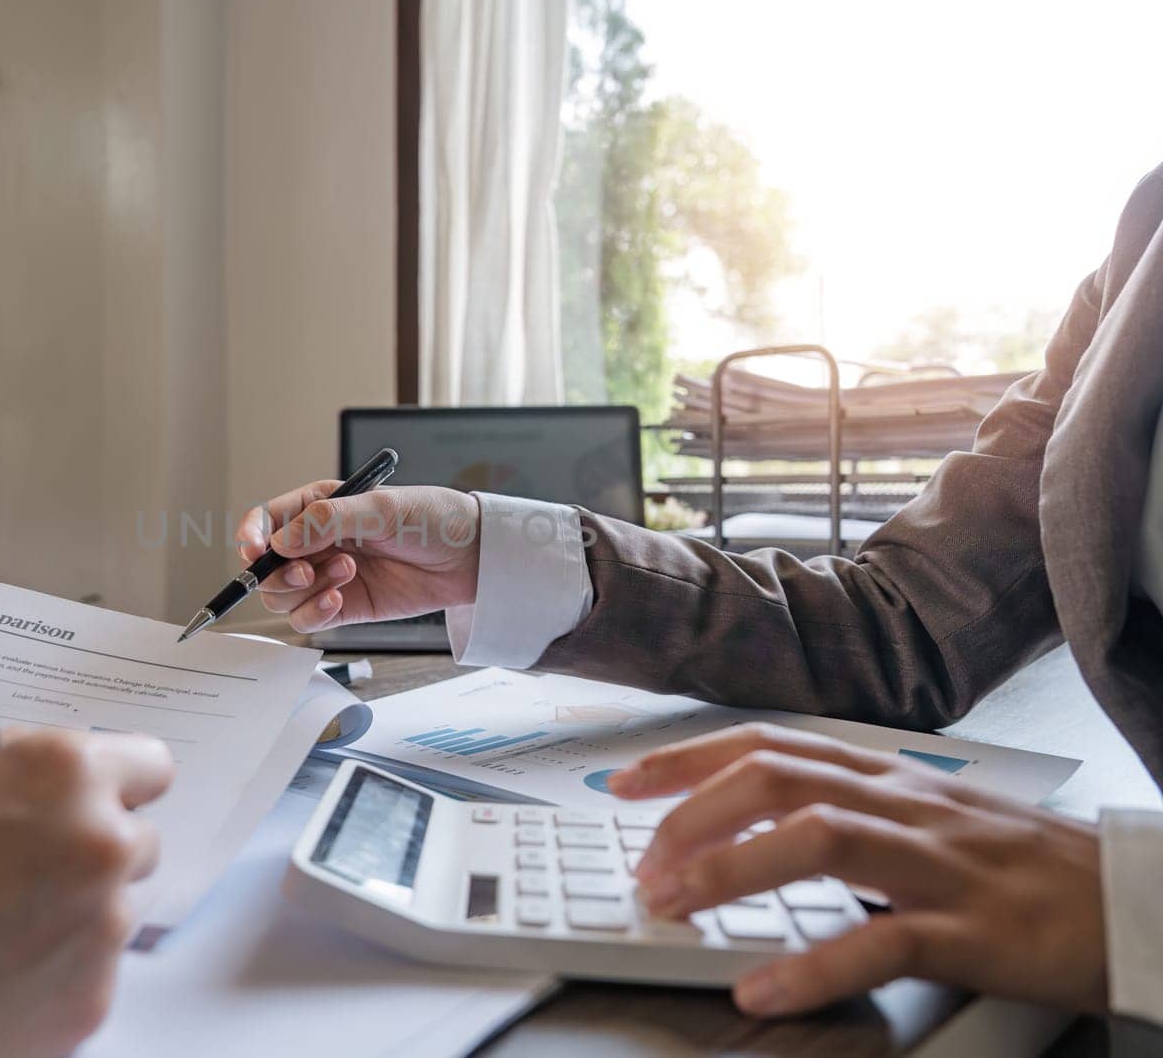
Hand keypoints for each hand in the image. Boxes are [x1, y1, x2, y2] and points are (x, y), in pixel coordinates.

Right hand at [234, 481, 480, 632]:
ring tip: (346, 574)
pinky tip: (339, 600)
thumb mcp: (381, 508)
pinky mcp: (343, 607)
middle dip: (279, 572)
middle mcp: (317, 542)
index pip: (266, 520)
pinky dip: (314, 614)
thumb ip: (327, 521)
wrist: (471, 558)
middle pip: (266, 566)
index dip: (251, 535)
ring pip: (282, 596)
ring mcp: (328, 576)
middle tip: (310, 568)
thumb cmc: (433, 519)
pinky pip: (306, 620)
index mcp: (319, 506)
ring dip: (304, 590)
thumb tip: (280, 541)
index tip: (253, 550)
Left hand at [611, 724, 1104, 1016]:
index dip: (687, 759)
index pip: (767, 746)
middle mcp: (901, 803)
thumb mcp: (920, 817)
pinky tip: (762, 990)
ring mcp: (937, 862)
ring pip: (818, 839)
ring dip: (731, 870)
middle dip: (693, 813)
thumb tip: (744, 827)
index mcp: (884, 776)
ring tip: (672, 906)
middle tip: (641, 861)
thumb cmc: (1014, 863)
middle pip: (777, 779)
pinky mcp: (972, 928)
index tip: (623, 783)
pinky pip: (882, 941)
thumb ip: (841, 812)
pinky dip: (813, 966)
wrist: (1128, 899)